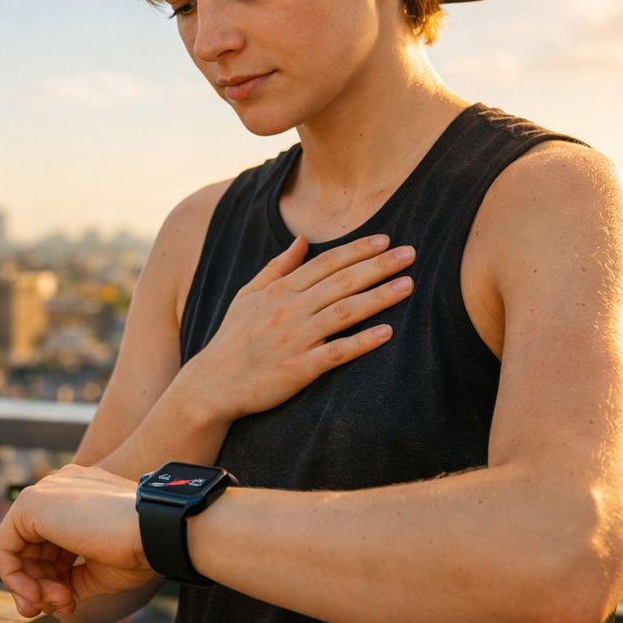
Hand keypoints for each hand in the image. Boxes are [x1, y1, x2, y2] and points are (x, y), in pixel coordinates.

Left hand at [0, 463, 154, 616]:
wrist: (153, 531)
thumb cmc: (138, 550)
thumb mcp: (98, 571)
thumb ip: (69, 580)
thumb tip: (47, 600)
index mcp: (79, 498)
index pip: (50, 544)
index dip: (51, 580)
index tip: (67, 603)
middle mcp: (58, 490)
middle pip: (30, 548)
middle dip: (38, 586)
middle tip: (58, 608)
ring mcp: (44, 494)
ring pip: (16, 550)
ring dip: (31, 587)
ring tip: (58, 602)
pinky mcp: (31, 504)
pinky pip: (4, 548)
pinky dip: (15, 579)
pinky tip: (37, 595)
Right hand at [186, 233, 415, 420]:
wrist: (213, 384)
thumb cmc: (232, 339)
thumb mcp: (247, 295)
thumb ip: (276, 266)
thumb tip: (302, 238)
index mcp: (279, 290)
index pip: (325, 263)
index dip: (357, 250)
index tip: (386, 241)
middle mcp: (289, 310)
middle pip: (341, 282)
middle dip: (378, 266)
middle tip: (410, 254)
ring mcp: (295, 339)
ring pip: (344, 312)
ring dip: (379, 297)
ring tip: (408, 285)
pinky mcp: (299, 369)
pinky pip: (337, 353)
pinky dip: (362, 342)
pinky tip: (387, 333)